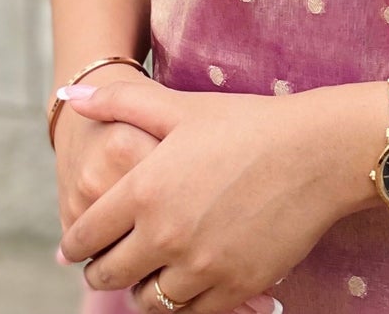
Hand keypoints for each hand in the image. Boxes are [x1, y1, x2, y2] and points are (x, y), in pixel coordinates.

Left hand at [54, 76, 350, 313]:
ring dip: (142, 289)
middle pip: (109, 274)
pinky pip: (191, 313)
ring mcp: (201, 267)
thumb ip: (121, 101)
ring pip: (148, 302)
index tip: (73, 247)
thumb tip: (75, 97)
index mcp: (145, 189)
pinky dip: (182, 303)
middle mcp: (166, 234)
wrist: (315, 153)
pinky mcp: (235, 288)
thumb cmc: (246, 124)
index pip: (86, 235)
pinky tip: (186, 282)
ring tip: (148, 272)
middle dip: (102, 269)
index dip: (74, 245)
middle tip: (107, 263)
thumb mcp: (181, 107)